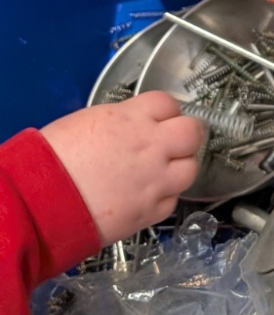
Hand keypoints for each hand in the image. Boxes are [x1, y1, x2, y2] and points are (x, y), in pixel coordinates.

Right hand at [41, 93, 203, 243]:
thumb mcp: (88, 122)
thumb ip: (120, 122)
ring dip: (179, 168)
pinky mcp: (150, 212)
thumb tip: (129, 126)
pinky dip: (164, 197)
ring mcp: (155, 180)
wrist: (40, 202)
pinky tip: (147, 197)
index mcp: (133, 118)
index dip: (164, 112)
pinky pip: (172, 200)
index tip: (158, 120)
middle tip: (170, 144)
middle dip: (184, 136)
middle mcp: (152, 146)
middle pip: (192, 132)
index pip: (168, 103)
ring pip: (190, 168)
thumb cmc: (52, 158)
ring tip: (161, 173)